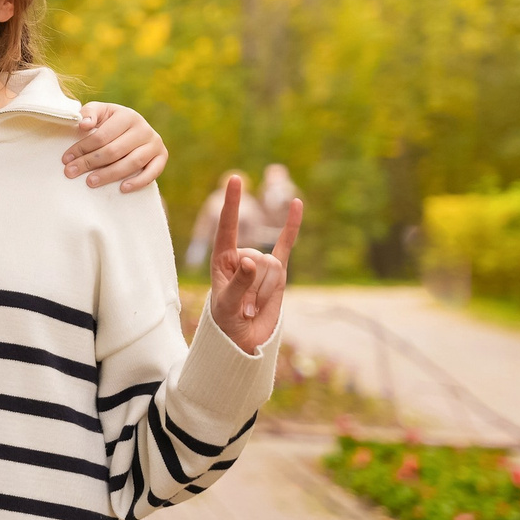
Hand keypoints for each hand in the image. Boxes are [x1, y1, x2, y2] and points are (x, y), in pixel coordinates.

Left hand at [63, 102, 167, 191]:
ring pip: (132, 162)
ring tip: (90, 182)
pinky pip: (153, 172)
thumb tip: (84, 125)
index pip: (101, 136)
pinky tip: (122, 188)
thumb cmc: (110, 122)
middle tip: (71, 172)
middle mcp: (143, 128)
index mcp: (127, 115)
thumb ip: (89, 114)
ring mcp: (154, 143)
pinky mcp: (162, 156)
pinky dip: (138, 181)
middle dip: (90, 163)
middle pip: (114, 150)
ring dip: (110, 174)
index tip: (66, 159)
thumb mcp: (99, 112)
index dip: (82, 148)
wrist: (133, 129)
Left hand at [205, 174, 299, 353]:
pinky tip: (296, 204)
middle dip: (254, 287)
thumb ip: (239, 283)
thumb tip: (252, 261)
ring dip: (266, 292)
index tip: (235, 179)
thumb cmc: (227, 322)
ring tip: (254, 307)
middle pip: (258, 259)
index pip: (227, 226)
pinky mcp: (279, 273)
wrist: (244, 340)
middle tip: (244, 307)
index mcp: (222, 260)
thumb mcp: (227, 305)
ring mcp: (261, 264)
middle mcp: (242, 256)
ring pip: (273, 267)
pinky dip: (292, 225)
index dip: (232, 204)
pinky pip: (287, 245)